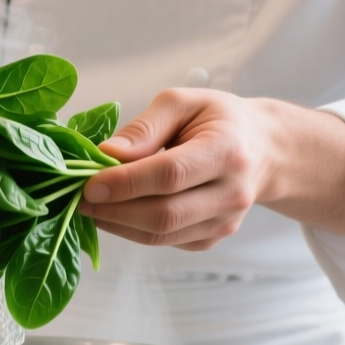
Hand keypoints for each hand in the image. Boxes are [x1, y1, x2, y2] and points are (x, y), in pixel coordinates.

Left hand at [78, 89, 268, 250]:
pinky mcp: (214, 238)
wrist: (262, 149)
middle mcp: (232, 192)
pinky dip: (134, 231)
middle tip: (81, 200)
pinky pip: (166, 242)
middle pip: (165, 213)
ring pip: (162, 234)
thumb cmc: (218, 120)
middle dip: (115, 210)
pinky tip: (117, 213)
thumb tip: (107, 155)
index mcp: (228, 150)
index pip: (170, 174)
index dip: (126, 183)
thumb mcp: (183, 103)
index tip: (89, 184)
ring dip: (119, 224)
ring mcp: (226, 221)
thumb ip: (145, 127)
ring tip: (92, 207)